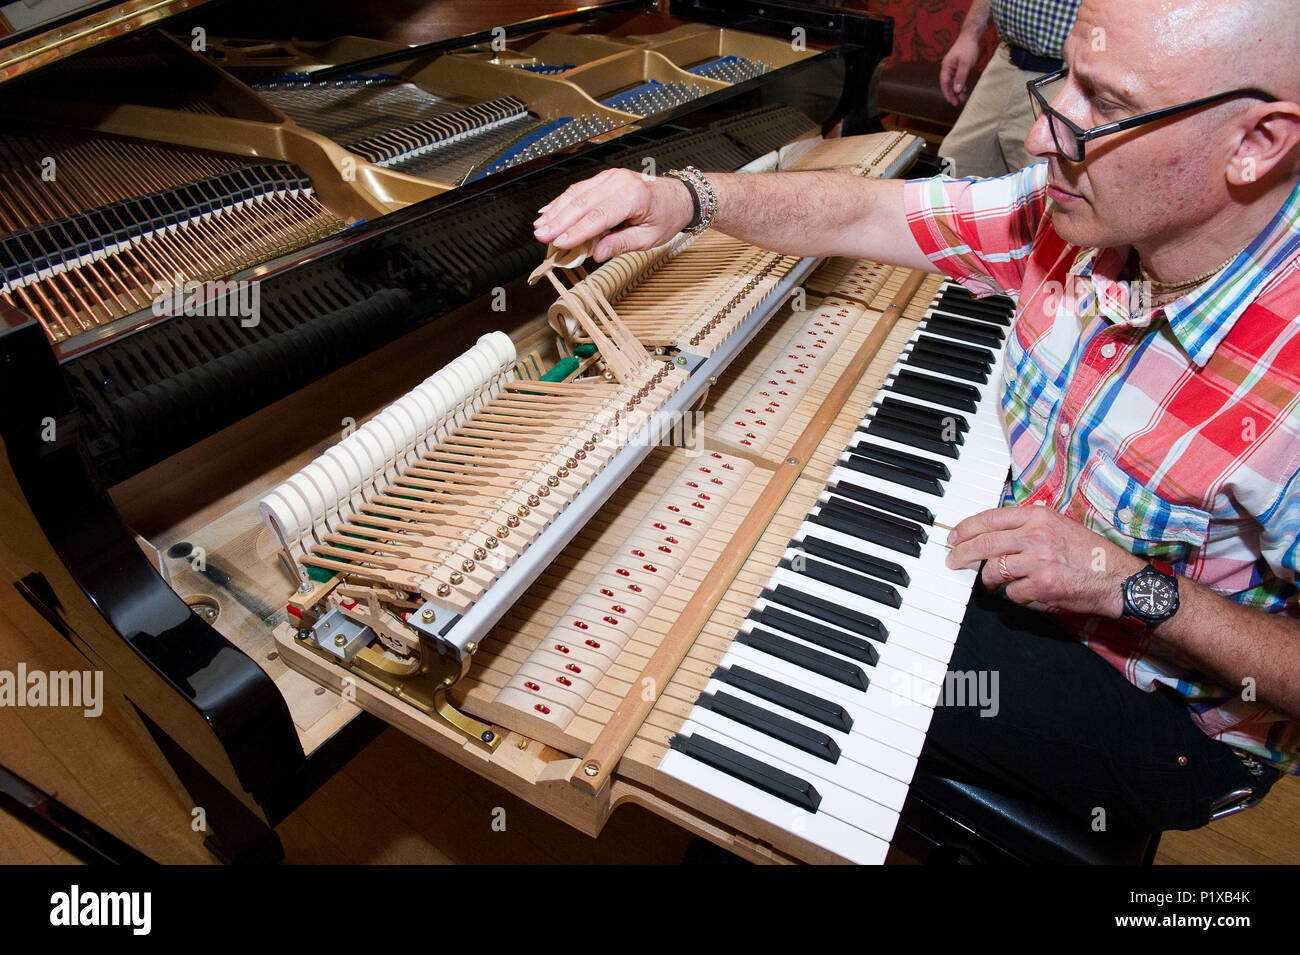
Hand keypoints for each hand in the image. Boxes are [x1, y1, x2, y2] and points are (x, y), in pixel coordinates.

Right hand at [532, 168, 693, 261]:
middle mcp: (620, 182)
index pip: (599, 216)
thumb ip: (621, 244)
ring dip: (556, 210)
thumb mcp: (649, 238)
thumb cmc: (666, 215)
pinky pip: (580, 189)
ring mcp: (611, 177)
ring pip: (577, 193)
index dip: (576, 231)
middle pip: (583, 203)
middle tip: (541, 235)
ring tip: (540, 226)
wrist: (678, 197)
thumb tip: (597, 254)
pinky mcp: (605, 178)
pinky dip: (562, 200)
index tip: (559, 243)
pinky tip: (548, 211)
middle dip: (559, 221)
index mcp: (634, 197)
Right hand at [940, 33, 980, 105]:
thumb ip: (960, 78)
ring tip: (962, 98)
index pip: (944, 83)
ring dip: (957, 90)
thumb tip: (956, 90)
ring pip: (953, 82)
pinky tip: (965, 89)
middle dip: (952, 94)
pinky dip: (960, 84)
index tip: (952, 101)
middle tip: (957, 103)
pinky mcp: (958, 66)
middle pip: (947, 84)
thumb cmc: (967, 48)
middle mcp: (947, 68)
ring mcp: (953, 67)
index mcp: (946, 67)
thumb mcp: (965, 64)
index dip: (947, 93)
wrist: (971, 36)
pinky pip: (957, 78)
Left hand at [944, 505, 1144, 616]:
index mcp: (1039, 516)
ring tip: (993, 583)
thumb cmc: (1090, 553)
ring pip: (993, 571)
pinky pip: (1011, 593)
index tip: (954, 536)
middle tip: (953, 560)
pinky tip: (1023, 593)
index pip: (990, 518)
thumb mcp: (1060, 525)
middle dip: (962, 553)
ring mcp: (1038, 561)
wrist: (1119, 580)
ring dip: (989, 580)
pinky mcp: (1042, 586)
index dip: (966, 528)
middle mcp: (1036, 536)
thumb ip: (1028, 525)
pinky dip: (1013, 596)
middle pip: (984, 543)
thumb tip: (994, 532)